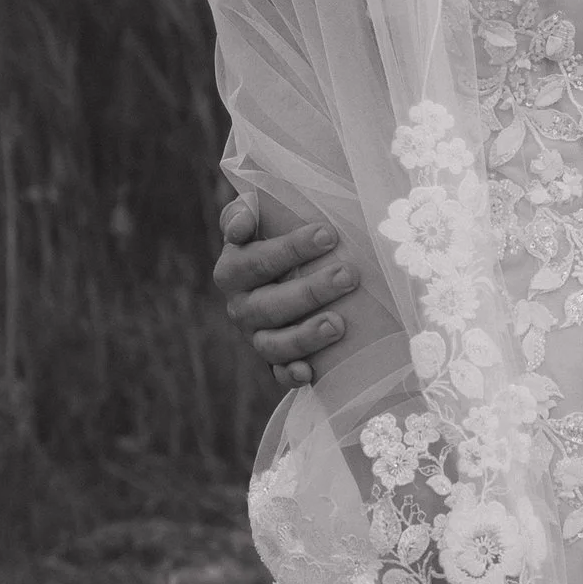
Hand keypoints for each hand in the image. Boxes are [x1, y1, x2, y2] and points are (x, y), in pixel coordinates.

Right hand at [214, 189, 361, 384]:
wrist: (291, 272)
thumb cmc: (280, 237)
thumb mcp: (264, 216)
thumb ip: (248, 208)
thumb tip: (240, 222)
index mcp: (234, 269)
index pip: (256, 260)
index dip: (290, 249)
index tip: (328, 234)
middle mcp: (241, 305)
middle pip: (268, 305)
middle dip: (310, 290)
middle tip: (348, 275)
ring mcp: (257, 336)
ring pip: (273, 343)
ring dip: (305, 335)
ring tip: (338, 324)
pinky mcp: (276, 360)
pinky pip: (278, 374)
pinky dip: (291, 375)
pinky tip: (309, 372)